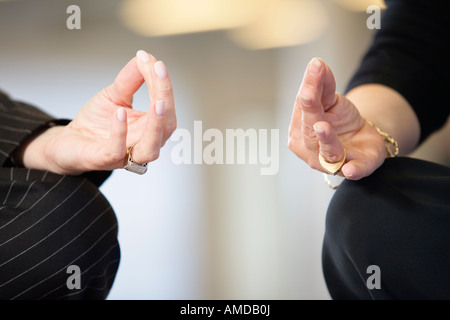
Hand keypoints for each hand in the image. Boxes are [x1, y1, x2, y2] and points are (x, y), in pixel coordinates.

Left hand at [21, 50, 175, 174]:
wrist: (70, 142)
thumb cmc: (96, 123)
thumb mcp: (115, 95)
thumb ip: (131, 79)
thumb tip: (146, 58)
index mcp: (150, 129)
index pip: (166, 108)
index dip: (164, 85)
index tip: (156, 62)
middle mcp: (144, 144)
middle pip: (166, 127)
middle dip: (165, 98)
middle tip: (158, 72)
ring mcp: (126, 155)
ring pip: (150, 148)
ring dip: (156, 125)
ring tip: (157, 101)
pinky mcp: (103, 160)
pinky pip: (116, 151)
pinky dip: (120, 132)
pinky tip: (120, 113)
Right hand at [288, 57, 387, 179]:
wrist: (360, 137)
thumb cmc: (338, 120)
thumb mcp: (330, 98)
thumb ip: (323, 84)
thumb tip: (316, 63)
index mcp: (300, 130)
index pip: (303, 109)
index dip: (307, 91)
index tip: (314, 68)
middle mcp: (310, 149)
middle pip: (310, 130)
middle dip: (310, 113)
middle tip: (309, 95)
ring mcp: (331, 162)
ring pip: (327, 153)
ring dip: (326, 141)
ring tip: (323, 126)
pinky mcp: (356, 168)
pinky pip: (354, 170)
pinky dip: (352, 170)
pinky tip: (350, 170)